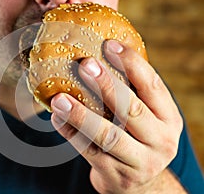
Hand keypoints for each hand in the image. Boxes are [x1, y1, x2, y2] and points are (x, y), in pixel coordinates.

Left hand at [50, 40, 185, 192]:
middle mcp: (160, 141)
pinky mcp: (116, 176)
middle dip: (107, 85)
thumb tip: (98, 56)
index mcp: (169, 119)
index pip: (153, 86)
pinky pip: (89, 151)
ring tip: (60, 98)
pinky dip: (71, 132)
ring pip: (108, 135)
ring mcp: (140, 162)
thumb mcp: (147, 118)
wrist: (141, 184)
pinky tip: (56, 117)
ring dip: (82, 115)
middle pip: (132, 110)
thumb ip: (132, 94)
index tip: (109, 45)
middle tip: (85, 65)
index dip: (132, 63)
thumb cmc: (138, 139)